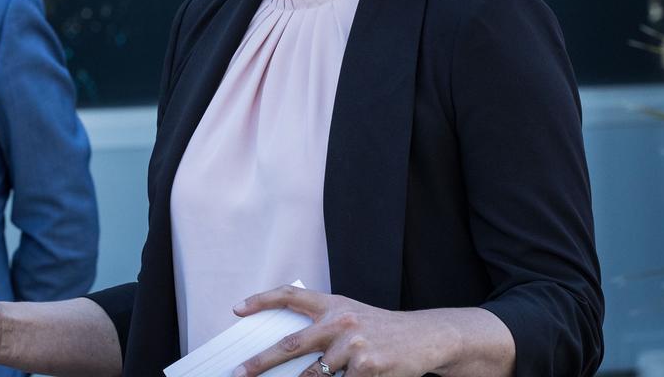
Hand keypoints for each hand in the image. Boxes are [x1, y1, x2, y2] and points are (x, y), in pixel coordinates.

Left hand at [232, 285, 459, 376]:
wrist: (425, 337)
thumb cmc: (382, 330)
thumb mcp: (352, 317)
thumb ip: (322, 327)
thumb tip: (285, 352)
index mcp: (333, 304)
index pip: (290, 295)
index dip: (262, 300)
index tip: (237, 309)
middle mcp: (340, 321)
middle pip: (290, 344)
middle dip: (260, 362)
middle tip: (239, 373)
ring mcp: (353, 345)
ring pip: (312, 376)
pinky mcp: (366, 367)